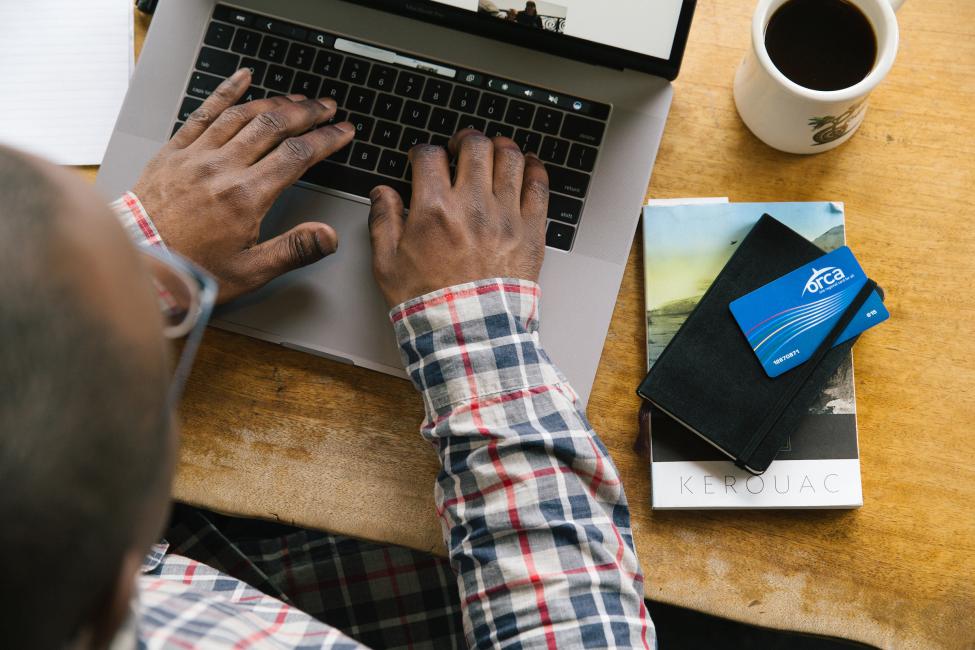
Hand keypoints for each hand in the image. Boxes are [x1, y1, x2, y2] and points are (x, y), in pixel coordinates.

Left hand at [132, 68, 354, 301]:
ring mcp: (196, 156)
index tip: (343, 131)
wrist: (138, 262)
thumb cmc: (191, 270)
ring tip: (296, 100)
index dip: (326, 139)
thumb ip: (293, 250)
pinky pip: (204, 112)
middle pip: (274, 126)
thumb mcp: (250, 271)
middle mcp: (222, 168)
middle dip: (306, 113)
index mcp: (246, 197)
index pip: (297, 156)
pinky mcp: (175, 151)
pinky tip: (243, 78)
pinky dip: (226, 91)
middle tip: (326, 107)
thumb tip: (328, 236)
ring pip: (243, 115)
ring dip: (275, 103)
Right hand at [368, 131, 548, 306]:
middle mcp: (472, 205)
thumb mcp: (388, 264)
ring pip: (509, 158)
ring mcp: (506, 216)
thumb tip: (382, 193)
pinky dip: (533, 168)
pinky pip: (539, 186)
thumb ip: (383, 221)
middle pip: (474, 146)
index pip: (429, 155)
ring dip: (499, 147)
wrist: (469, 334)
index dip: (424, 151)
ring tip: (493, 151)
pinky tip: (526, 165)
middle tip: (460, 146)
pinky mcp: (531, 231)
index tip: (424, 158)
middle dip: (464, 140)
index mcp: (434, 209)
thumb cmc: (429, 304)